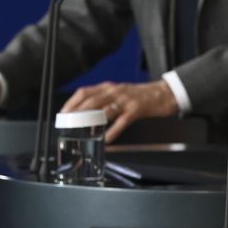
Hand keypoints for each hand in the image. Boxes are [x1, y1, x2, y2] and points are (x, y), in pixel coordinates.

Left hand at [60, 80, 177, 141]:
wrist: (164, 93)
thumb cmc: (140, 96)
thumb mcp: (119, 93)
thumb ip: (104, 100)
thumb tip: (85, 113)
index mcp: (109, 87)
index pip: (84, 92)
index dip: (71, 103)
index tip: (62, 114)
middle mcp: (115, 91)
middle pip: (91, 101)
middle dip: (77, 114)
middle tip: (68, 125)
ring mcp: (126, 100)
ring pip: (104, 110)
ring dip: (91, 122)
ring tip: (82, 133)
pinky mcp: (137, 109)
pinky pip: (121, 122)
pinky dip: (112, 132)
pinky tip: (106, 140)